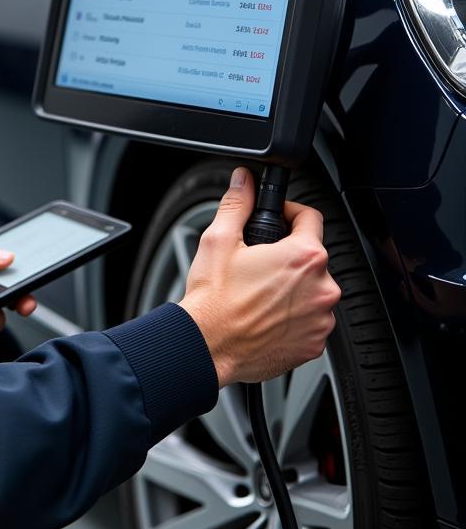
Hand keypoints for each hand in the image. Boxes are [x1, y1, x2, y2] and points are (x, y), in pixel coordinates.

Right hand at [178, 167, 340, 386]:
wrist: (207, 346)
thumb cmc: (214, 299)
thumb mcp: (219, 239)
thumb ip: (238, 204)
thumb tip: (244, 181)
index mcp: (303, 257)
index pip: (311, 217)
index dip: (290, 213)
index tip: (277, 220)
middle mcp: (322, 288)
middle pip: (312, 257)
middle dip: (288, 256)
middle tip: (258, 263)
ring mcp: (321, 320)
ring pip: (312, 290)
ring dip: (293, 288)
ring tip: (258, 293)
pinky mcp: (314, 344)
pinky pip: (310, 321)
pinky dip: (293, 316)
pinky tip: (265, 315)